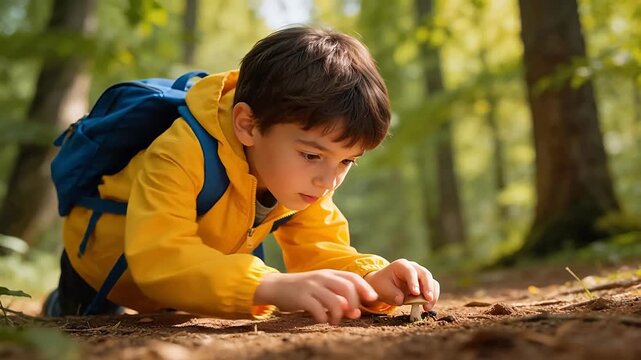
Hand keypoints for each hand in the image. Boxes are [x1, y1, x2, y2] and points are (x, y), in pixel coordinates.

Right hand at [254, 270, 378, 324]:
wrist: (276, 286)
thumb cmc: (303, 290)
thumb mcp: (321, 286)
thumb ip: (337, 295)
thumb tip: (354, 311)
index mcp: (329, 273)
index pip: (352, 277)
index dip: (365, 288)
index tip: (372, 299)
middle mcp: (322, 277)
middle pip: (347, 288)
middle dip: (354, 303)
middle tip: (353, 315)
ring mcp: (311, 286)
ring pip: (334, 300)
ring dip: (339, 314)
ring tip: (335, 321)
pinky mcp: (301, 297)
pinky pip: (318, 309)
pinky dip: (323, 317)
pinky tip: (322, 320)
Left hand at [364, 259, 439, 310]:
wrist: (384, 285)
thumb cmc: (382, 285)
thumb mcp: (382, 288)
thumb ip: (391, 294)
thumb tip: (401, 300)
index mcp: (401, 265)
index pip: (410, 271)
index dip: (414, 282)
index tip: (415, 293)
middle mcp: (413, 267)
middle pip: (424, 274)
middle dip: (428, 287)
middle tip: (428, 299)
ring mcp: (420, 274)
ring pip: (431, 281)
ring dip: (432, 294)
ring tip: (427, 307)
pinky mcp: (424, 283)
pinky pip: (433, 288)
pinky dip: (432, 297)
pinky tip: (427, 307)